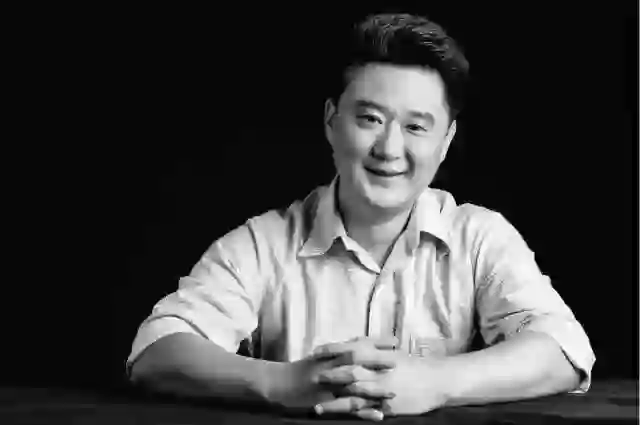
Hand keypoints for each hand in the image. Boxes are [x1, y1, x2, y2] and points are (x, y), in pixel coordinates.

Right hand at [265, 336, 397, 415]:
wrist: (278, 383)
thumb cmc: (301, 369)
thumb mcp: (320, 356)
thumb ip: (340, 350)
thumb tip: (361, 342)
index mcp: (330, 354)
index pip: (357, 344)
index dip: (376, 342)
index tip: (395, 341)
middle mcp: (329, 366)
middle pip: (356, 361)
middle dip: (378, 361)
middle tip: (398, 361)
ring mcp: (328, 385)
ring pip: (354, 386)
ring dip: (375, 389)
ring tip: (393, 392)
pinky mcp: (326, 403)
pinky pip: (347, 408)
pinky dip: (363, 412)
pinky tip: (378, 416)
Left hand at [314, 341, 450, 417]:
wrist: (436, 380)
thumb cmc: (412, 364)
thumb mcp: (391, 352)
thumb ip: (371, 347)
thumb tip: (352, 342)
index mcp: (378, 355)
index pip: (349, 350)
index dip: (330, 351)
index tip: (314, 353)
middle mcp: (378, 371)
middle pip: (347, 373)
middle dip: (328, 377)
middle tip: (310, 380)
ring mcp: (382, 390)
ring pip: (353, 396)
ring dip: (334, 402)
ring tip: (316, 407)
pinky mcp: (388, 406)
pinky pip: (367, 412)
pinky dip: (353, 415)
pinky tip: (341, 420)